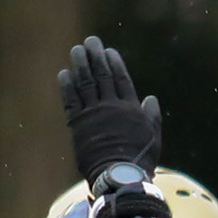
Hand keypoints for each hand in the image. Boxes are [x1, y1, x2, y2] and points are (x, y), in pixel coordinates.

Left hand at [58, 37, 165, 213]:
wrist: (119, 175)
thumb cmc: (140, 158)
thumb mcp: (153, 137)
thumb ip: (151, 116)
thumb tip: (151, 99)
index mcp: (130, 109)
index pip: (121, 80)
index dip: (114, 64)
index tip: (108, 51)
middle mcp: (111, 107)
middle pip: (101, 76)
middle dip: (95, 57)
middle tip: (90, 41)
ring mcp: (93, 114)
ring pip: (85, 84)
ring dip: (80, 65)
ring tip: (76, 51)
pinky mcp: (78, 124)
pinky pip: (71, 100)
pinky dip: (67, 86)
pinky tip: (64, 73)